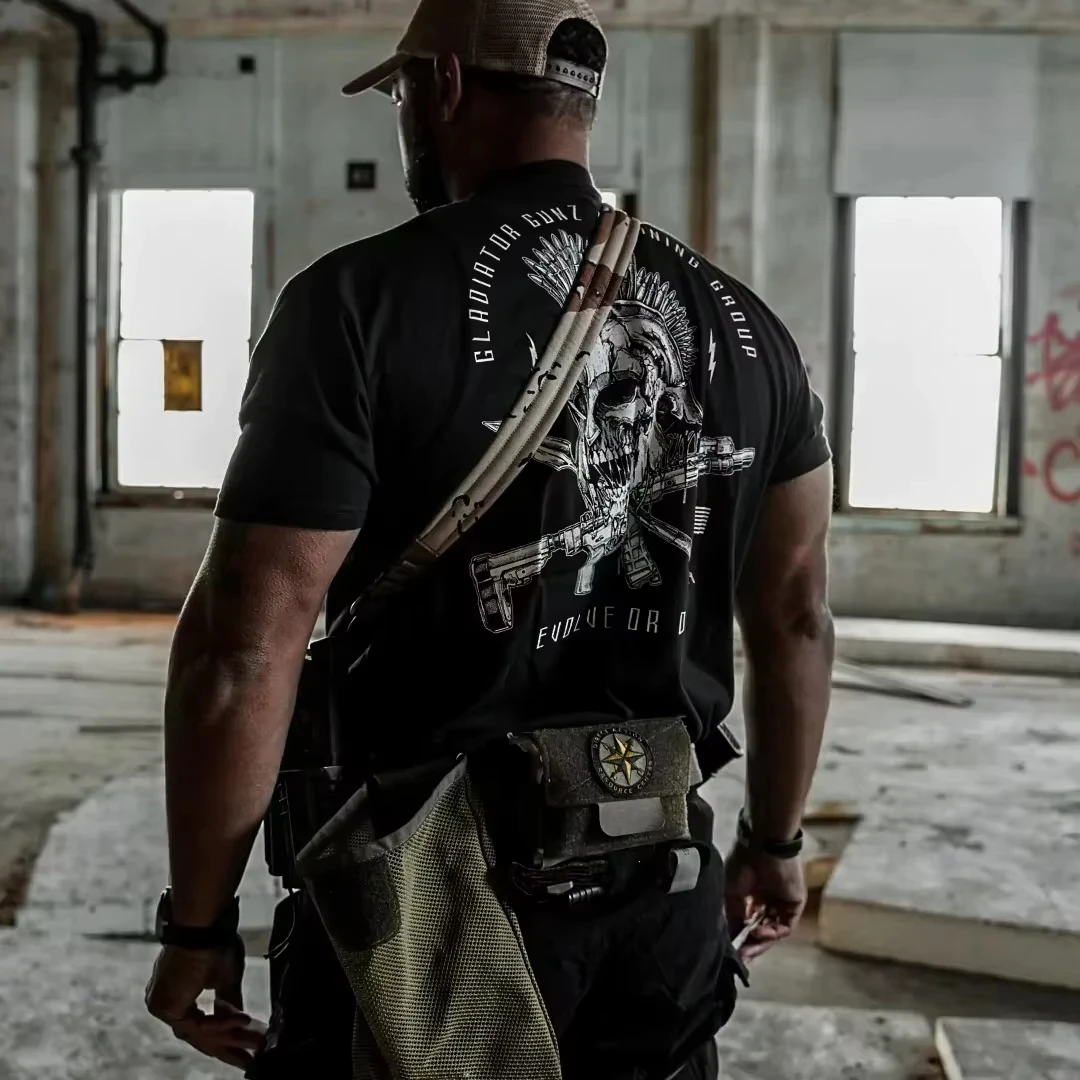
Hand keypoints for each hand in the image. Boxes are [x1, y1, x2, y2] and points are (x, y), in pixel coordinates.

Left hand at [145, 938, 266, 1069]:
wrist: (202, 927)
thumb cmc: (213, 943)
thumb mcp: (226, 979)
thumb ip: (228, 1003)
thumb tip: (240, 1020)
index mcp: (175, 993)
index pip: (198, 1024)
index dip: (222, 1037)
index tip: (245, 1049)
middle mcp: (165, 1002)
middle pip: (198, 1035)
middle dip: (228, 1047)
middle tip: (250, 1060)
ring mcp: (163, 1006)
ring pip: (199, 1033)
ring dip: (230, 1036)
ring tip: (256, 1040)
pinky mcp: (167, 1007)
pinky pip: (198, 1024)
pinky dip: (222, 1024)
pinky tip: (243, 1020)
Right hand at [724, 844, 807, 962]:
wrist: (762, 848)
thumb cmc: (743, 865)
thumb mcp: (731, 894)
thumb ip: (734, 918)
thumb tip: (729, 940)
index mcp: (752, 896)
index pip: (748, 923)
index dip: (740, 937)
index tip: (731, 952)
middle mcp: (768, 900)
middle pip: (761, 929)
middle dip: (751, 945)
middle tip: (741, 958)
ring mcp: (782, 903)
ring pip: (774, 930)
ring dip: (761, 942)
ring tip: (748, 949)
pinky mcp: (795, 904)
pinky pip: (786, 925)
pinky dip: (773, 933)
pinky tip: (760, 933)